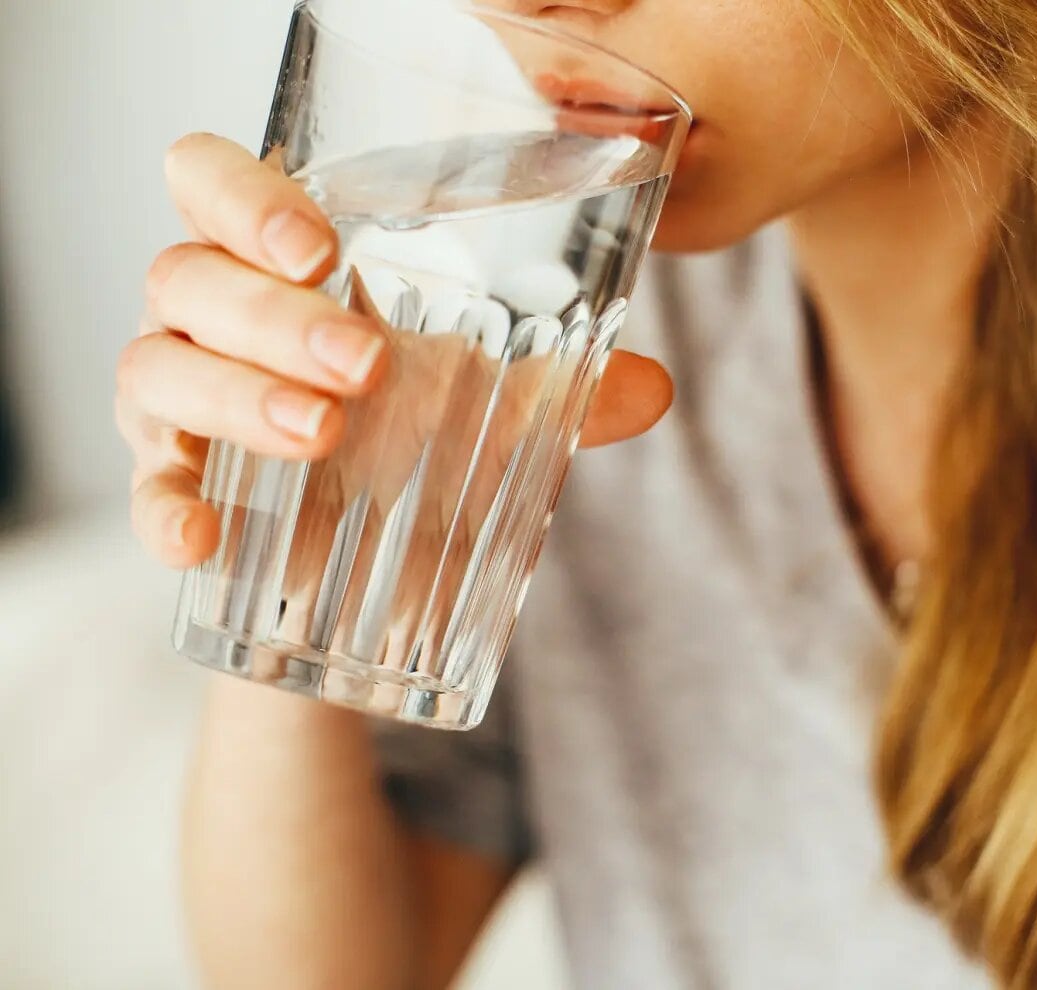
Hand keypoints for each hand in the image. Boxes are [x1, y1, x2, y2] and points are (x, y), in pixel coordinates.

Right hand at [118, 132, 673, 577]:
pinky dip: (164, 507)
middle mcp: (213, 316)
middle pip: (188, 274)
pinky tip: (202, 539)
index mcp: (279, 265)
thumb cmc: (417, 441)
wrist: (370, 565)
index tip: (321, 247)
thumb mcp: (493, 409)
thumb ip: (564, 391)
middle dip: (273, 314)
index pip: (211, 182)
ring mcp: (180, 399)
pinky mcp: (173, 485)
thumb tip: (653, 388)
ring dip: (237, 395)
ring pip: (156, 365)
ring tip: (324, 433)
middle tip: (364, 363)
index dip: (245, 196)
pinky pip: (143, 487)